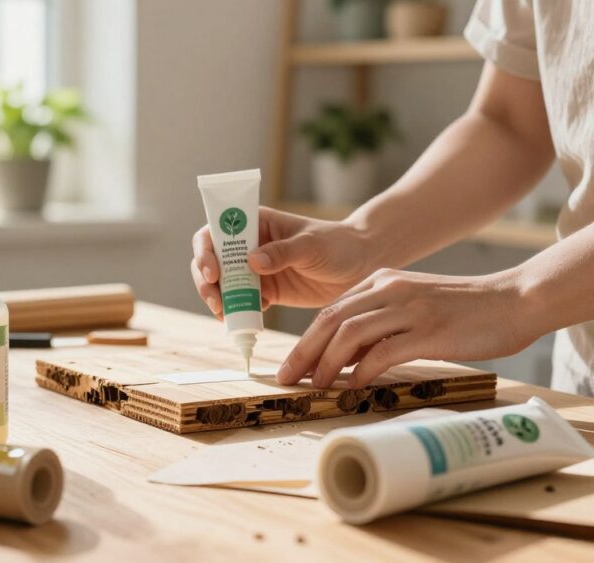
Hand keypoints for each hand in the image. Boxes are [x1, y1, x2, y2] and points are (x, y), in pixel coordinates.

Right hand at [191, 207, 374, 317]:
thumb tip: (252, 261)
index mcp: (255, 223)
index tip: (213, 272)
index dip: (206, 251)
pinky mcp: (265, 292)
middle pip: (211, 261)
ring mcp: (254, 270)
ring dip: (218, 300)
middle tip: (216, 302)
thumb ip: (283, 252)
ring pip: (222, 285)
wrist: (360, 266)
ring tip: (226, 315)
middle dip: (206, 282)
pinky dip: (236, 313)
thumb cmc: (338, 244)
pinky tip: (243, 321)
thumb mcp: (312, 245)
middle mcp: (248, 245)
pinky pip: (241, 303)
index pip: (217, 231)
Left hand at [276, 268, 535, 388]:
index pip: (330, 311)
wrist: (513, 300)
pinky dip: (362, 371)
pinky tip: (355, 386)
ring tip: (318, 387)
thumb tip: (343, 360)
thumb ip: (378, 325)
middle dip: (303, 353)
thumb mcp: (410, 306)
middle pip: (330, 320)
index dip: (304, 341)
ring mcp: (409, 309)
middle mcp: (389, 290)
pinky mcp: (430, 331)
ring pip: (349, 333)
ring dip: (327, 364)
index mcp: (381, 282)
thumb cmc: (461, 310)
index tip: (290, 368)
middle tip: (287, 380)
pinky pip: (383, 351)